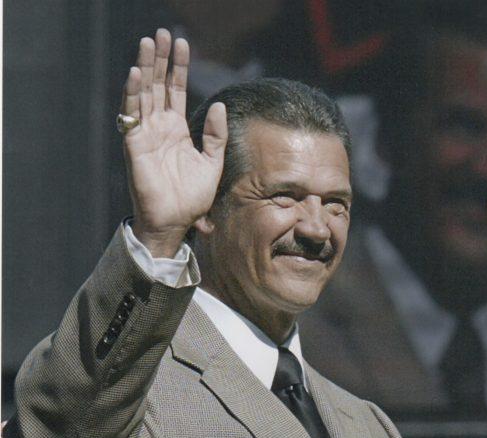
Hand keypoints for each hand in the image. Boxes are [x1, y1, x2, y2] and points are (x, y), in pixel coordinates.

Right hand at [121, 29, 227, 257]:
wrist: (176, 222)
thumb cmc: (192, 197)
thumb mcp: (213, 163)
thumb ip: (216, 135)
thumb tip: (221, 106)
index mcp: (177, 129)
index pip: (176, 90)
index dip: (178, 67)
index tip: (182, 43)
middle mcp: (158, 127)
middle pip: (157, 84)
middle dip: (159, 59)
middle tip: (162, 33)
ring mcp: (145, 133)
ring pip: (143, 93)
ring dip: (145, 67)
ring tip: (148, 43)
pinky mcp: (134, 144)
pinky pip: (132, 114)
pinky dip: (133, 94)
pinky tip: (136, 74)